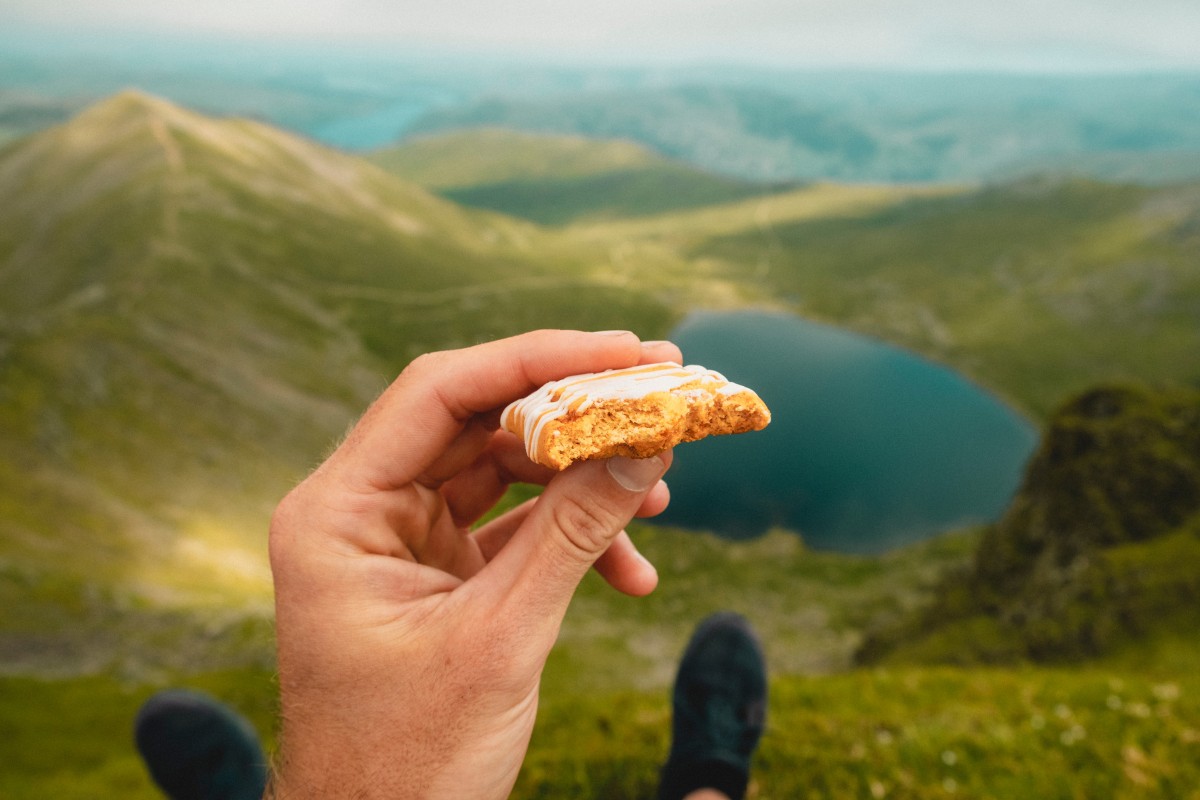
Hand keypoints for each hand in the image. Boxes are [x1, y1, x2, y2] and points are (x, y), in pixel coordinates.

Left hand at [268, 330, 679, 797]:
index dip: (538, 360)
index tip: (627, 351)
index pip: (440, 393)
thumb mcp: (502, 639)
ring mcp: (398, 542)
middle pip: (478, 423)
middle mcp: (360, 512)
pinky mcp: (436, 573)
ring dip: (582, 481)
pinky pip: (512, 528)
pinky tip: (633, 573)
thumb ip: (574, 533)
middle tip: (659, 400)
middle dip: (573, 417)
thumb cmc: (410, 762)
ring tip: (658, 498)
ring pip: (503, 472)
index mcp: (338, 513)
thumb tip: (647, 444)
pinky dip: (571, 538)